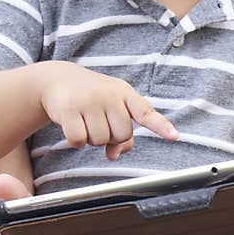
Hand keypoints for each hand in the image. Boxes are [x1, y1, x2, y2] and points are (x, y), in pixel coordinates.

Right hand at [40, 63, 177, 158]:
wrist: (59, 79)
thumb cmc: (91, 96)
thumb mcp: (111, 106)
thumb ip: (121, 131)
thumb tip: (115, 155)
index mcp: (124, 92)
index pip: (145, 112)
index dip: (161, 126)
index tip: (174, 136)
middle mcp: (109, 95)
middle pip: (122, 135)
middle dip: (111, 136)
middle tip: (99, 121)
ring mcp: (89, 101)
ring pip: (100, 141)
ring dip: (92, 138)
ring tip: (85, 120)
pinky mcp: (69, 109)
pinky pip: (79, 141)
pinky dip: (75, 141)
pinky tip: (73, 125)